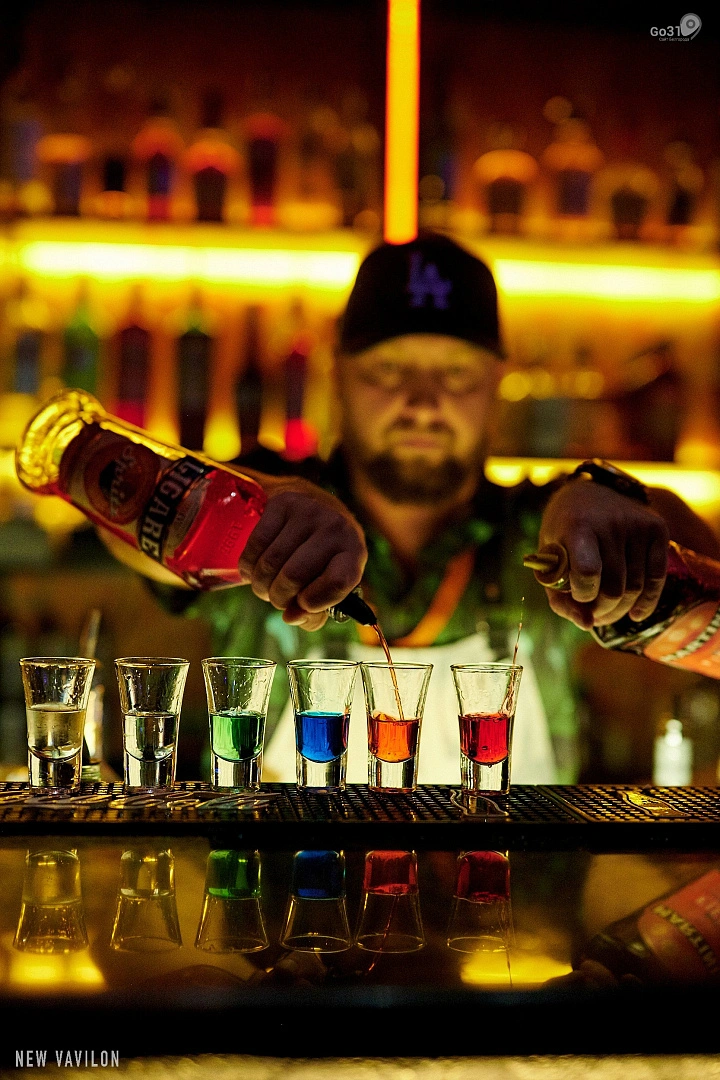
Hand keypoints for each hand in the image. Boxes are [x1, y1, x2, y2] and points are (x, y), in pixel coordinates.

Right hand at [237, 475, 366, 630]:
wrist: (315, 503)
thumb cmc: (323, 554)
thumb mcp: (330, 582)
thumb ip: (315, 612)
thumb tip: (291, 617)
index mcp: (353, 553)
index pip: (337, 582)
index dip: (314, 602)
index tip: (302, 605)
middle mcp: (335, 529)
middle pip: (294, 576)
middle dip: (278, 597)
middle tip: (277, 598)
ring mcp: (309, 512)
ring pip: (271, 562)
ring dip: (260, 585)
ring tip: (264, 587)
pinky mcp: (283, 503)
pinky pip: (256, 543)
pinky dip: (248, 566)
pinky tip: (252, 571)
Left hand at [535, 480, 668, 629]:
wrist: (589, 493)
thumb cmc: (564, 534)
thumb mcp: (550, 561)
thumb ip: (560, 598)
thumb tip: (587, 624)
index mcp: (577, 526)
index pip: (588, 572)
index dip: (583, 594)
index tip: (577, 596)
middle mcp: (610, 523)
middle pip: (614, 587)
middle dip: (602, 610)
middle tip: (594, 615)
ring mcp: (637, 525)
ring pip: (636, 587)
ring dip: (621, 609)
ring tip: (607, 613)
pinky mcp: (657, 528)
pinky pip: (657, 576)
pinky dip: (648, 601)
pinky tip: (637, 614)